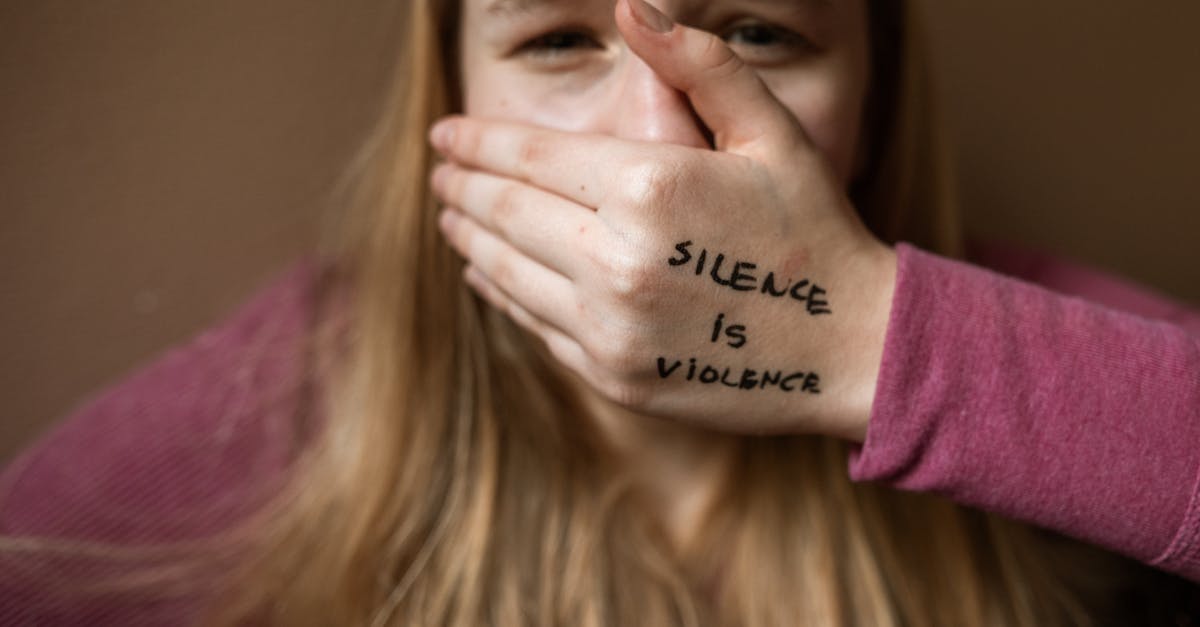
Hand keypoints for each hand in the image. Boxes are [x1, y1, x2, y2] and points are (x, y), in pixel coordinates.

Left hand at [429, 0, 895, 440]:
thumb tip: (631, 5)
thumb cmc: (814, 228)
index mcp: (648, 186)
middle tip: (439, 175)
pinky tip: (487, 277)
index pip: (529, 155)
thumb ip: (697, 64)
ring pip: (506, 273)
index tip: (444, 135)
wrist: (852, 347)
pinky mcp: (613, 377)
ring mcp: (609, 327)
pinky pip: (533, 326)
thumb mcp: (770, 130)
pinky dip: (500, 294)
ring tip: (450, 219)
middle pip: (503, 214)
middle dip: (460, 189)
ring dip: (469, 240)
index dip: (477, 142)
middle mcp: (615, 260)